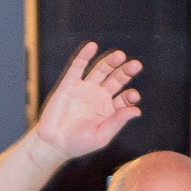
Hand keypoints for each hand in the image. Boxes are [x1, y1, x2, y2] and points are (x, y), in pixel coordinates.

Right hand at [29, 42, 144, 168]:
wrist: (53, 143)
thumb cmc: (78, 143)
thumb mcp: (101, 136)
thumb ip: (118, 121)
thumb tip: (137, 110)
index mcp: (110, 109)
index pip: (125, 97)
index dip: (131, 95)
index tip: (133, 95)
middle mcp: (99, 96)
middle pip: (116, 79)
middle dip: (126, 72)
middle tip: (135, 65)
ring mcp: (85, 88)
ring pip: (100, 70)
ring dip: (110, 62)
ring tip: (119, 55)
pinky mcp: (69, 84)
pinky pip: (77, 67)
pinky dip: (84, 56)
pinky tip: (92, 47)